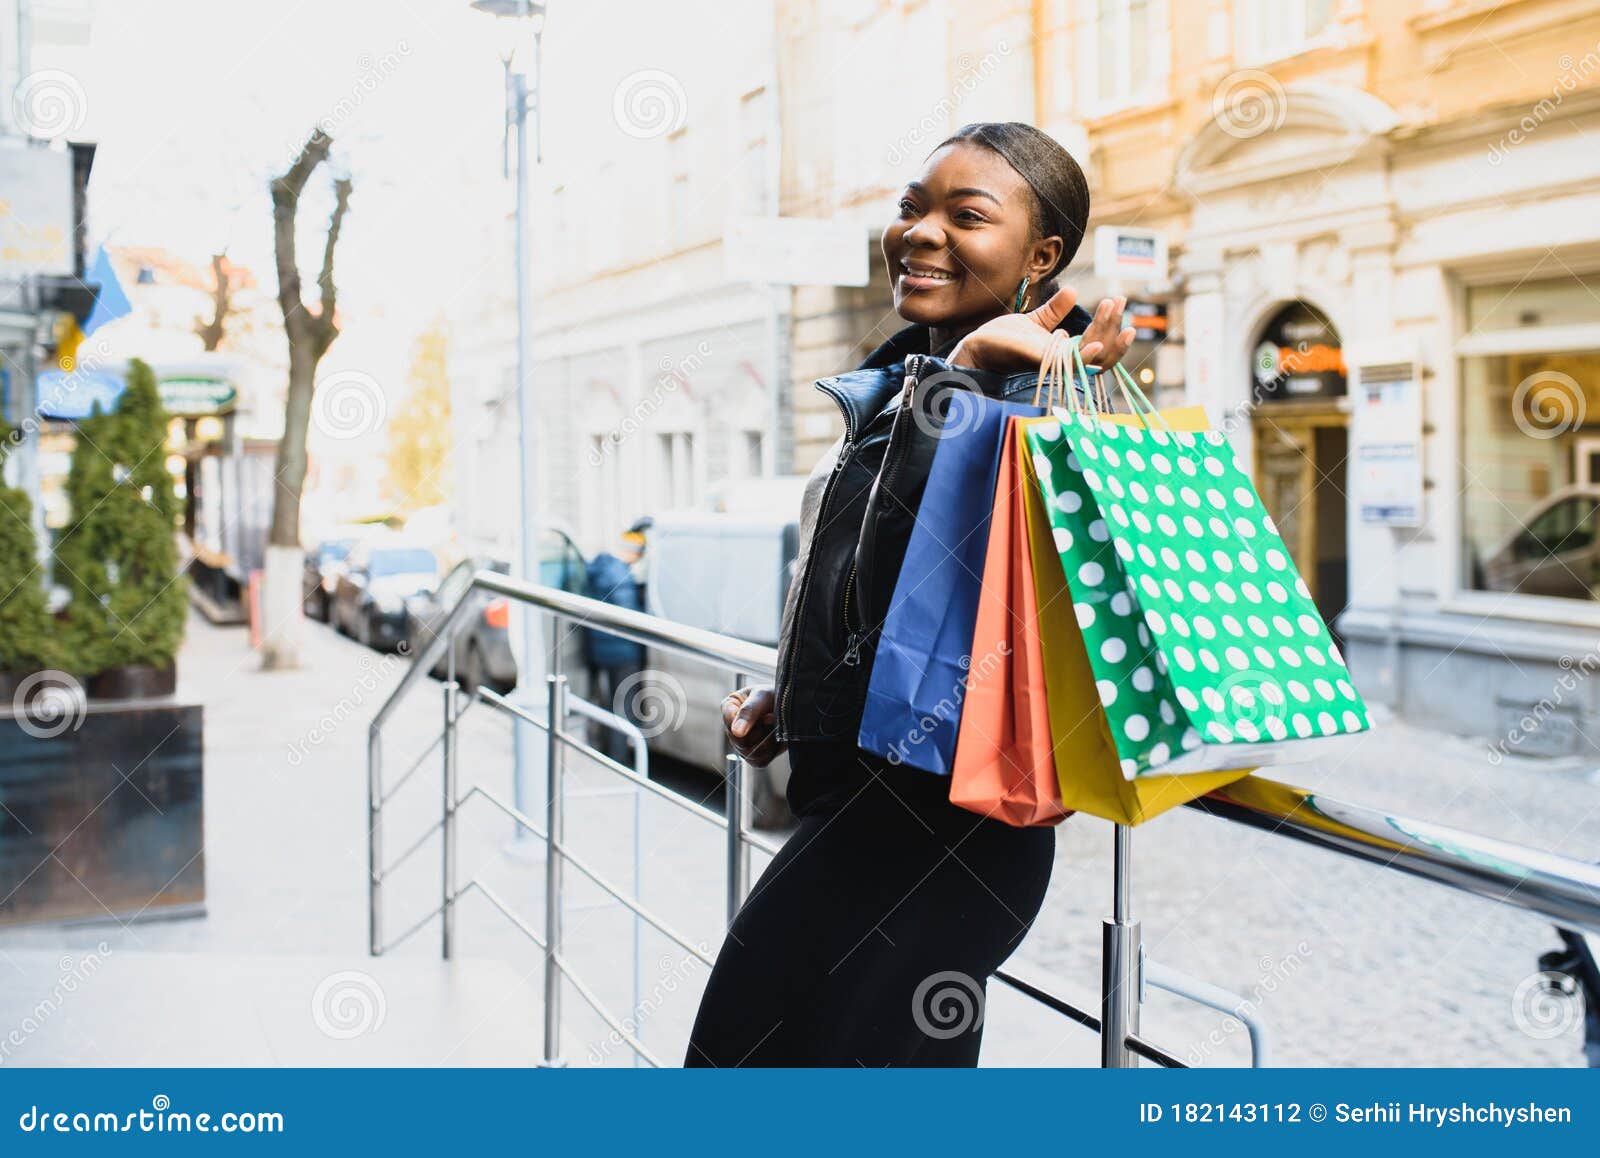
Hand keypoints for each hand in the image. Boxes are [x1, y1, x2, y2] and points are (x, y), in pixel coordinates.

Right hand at [722, 685, 785, 767]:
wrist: (791, 704)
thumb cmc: (774, 694)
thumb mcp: (762, 696)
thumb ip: (749, 711)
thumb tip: (737, 732)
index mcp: (729, 708)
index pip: (729, 722)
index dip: (746, 722)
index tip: (764, 716)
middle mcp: (732, 727)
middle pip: (739, 742)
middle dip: (759, 731)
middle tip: (771, 718)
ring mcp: (743, 743)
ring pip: (750, 754)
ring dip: (766, 741)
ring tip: (773, 727)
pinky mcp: (755, 755)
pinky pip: (760, 761)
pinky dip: (771, 752)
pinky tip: (775, 739)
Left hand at [948, 288, 1135, 372]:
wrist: (977, 346)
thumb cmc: (1004, 338)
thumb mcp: (1035, 321)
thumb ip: (1055, 310)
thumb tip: (1074, 291)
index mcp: (1064, 352)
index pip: (1099, 344)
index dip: (1111, 326)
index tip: (1119, 301)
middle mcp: (1062, 361)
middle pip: (1101, 351)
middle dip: (1113, 325)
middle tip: (1120, 299)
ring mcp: (1053, 364)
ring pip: (1091, 356)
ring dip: (1105, 332)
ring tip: (1111, 307)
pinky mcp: (1040, 363)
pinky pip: (1068, 365)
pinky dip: (1086, 356)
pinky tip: (1097, 344)